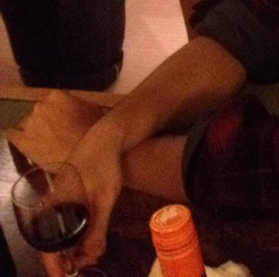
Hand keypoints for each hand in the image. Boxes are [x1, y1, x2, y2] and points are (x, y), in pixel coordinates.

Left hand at [8, 90, 103, 166]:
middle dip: (47, 118)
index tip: (66, 117)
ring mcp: (28, 123)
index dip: (61, 108)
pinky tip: (26, 142)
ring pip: (27, 122)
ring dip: (34, 129)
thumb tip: (78, 106)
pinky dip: (17, 136)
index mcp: (58, 95)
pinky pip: (12, 134)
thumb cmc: (92, 133)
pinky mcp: (20, 140)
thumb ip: (81, 104)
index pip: (54, 98)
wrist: (82, 160)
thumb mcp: (95, 111)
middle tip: (57, 130)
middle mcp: (40, 106)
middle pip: (40, 110)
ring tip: (45, 140)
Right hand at [12, 92, 123, 268]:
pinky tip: (91, 240)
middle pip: (53, 243)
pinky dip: (77, 234)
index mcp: (52, 209)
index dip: (54, 265)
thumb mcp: (104, 199)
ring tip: (91, 255)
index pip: (46, 247)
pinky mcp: (68, 199)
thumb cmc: (102, 166)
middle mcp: (50, 208)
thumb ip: (98, 227)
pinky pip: (67, 223)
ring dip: (74, 246)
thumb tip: (93, 255)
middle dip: (68, 257)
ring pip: (61, 233)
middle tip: (84, 265)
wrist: (106, 139)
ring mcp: (58, 203)